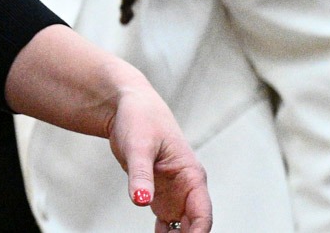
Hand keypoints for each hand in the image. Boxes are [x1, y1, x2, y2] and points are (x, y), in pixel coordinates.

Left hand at [107, 82, 212, 231]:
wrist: (127, 107)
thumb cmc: (140, 118)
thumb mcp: (138, 146)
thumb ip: (140, 174)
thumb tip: (141, 200)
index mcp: (191, 174)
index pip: (203, 214)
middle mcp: (187, 187)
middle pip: (195, 225)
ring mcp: (174, 193)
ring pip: (182, 227)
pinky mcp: (160, 195)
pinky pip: (167, 222)